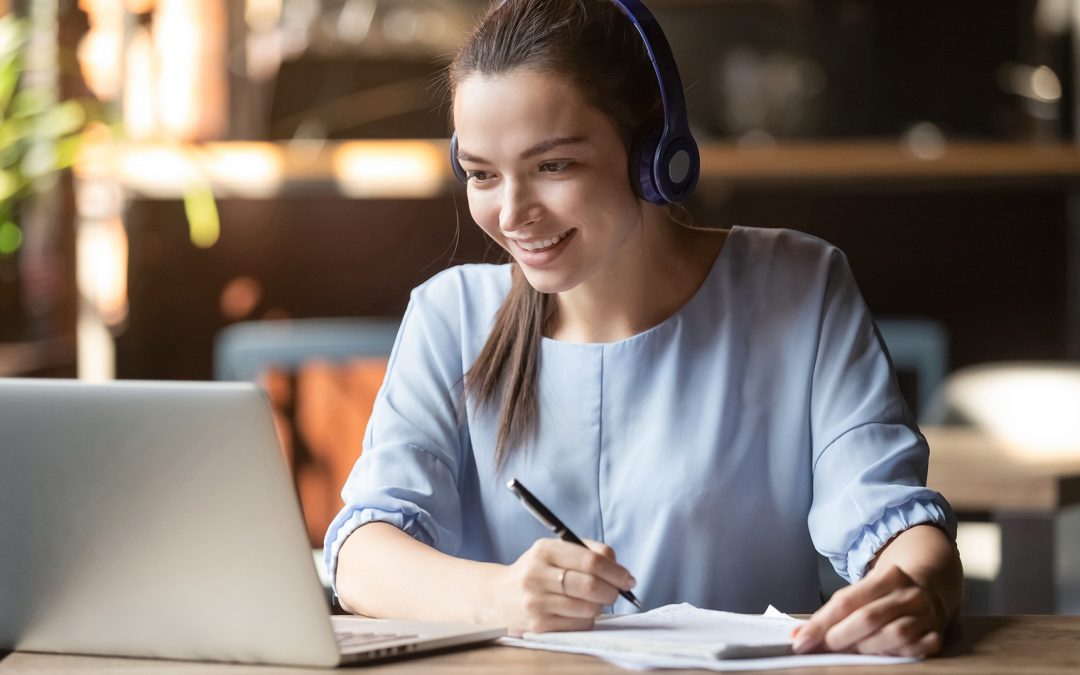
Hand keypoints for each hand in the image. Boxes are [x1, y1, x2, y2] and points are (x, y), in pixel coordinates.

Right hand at [491, 538, 635, 635]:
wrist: (497, 597)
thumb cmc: (535, 572)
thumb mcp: (553, 552)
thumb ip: (586, 552)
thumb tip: (618, 566)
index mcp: (544, 550)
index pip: (590, 560)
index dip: (616, 571)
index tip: (627, 577)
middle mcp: (537, 575)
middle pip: (591, 585)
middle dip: (613, 590)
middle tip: (617, 592)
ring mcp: (537, 602)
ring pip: (588, 608)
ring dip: (600, 606)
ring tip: (594, 600)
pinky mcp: (538, 626)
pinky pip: (579, 624)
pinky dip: (587, 619)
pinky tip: (578, 612)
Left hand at [792, 564, 946, 657]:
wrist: (930, 587)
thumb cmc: (886, 593)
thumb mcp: (863, 591)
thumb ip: (834, 611)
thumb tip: (800, 635)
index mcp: (888, 576)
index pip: (847, 600)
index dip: (822, 623)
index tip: (802, 641)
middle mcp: (909, 594)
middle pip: (869, 617)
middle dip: (840, 637)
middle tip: (824, 648)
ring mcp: (926, 615)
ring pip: (894, 635)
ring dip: (866, 648)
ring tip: (851, 653)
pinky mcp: (936, 635)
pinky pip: (916, 649)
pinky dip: (896, 655)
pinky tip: (881, 656)